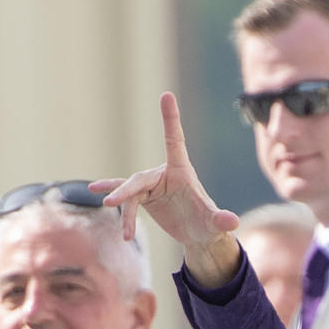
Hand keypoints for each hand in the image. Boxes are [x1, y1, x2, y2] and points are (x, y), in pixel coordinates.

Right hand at [92, 92, 241, 286]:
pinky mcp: (144, 196)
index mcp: (181, 171)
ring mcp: (152, 185)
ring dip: (123, 209)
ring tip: (123, 233)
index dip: (170, 119)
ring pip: (130, 192)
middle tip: (111, 202)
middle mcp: (164, 173)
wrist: (197, 233)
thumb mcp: (214, 224)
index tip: (166, 95)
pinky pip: (125, 194)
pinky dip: (112, 192)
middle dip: (125, 191)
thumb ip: (221, 221)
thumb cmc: (207, 224)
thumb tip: (233, 223)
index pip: (174, 141)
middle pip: (139, 179)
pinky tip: (94, 192)